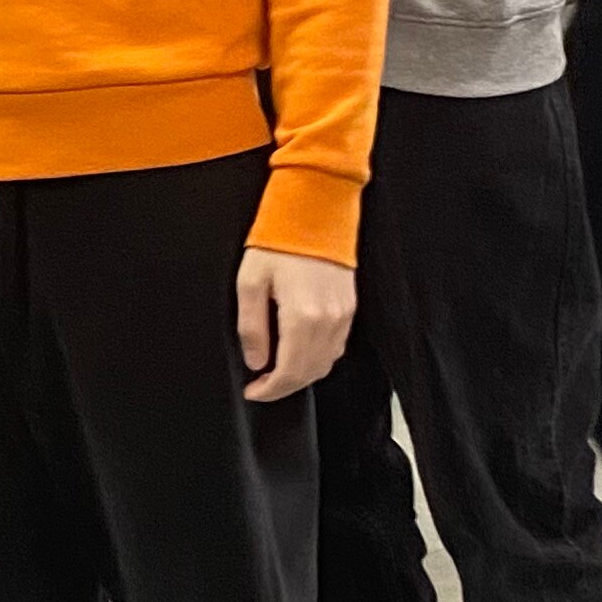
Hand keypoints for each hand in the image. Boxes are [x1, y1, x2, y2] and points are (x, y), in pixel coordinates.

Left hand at [237, 245, 355, 402]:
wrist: (315, 210)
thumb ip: (252, 327)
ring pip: (326, 363)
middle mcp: (328, 321)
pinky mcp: (350, 307)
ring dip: (302, 375)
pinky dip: (319, 358)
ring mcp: (343, 315)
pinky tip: (299, 352)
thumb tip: (256, 361)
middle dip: (284, 387)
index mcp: (302, 317)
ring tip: (277, 372)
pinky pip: (337, 346)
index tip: (253, 392)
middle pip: (309, 373)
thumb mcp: (250, 282)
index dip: (269, 390)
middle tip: (261, 386)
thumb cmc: (280, 240)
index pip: (288, 372)